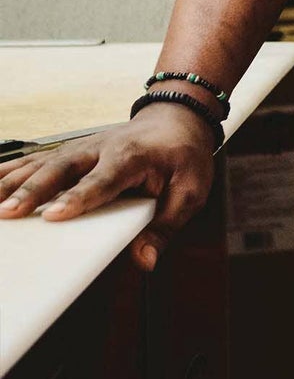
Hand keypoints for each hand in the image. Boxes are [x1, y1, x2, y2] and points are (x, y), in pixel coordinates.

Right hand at [0, 104, 216, 271]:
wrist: (177, 118)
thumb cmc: (184, 156)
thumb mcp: (191, 192)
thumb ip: (167, 226)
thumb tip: (145, 260)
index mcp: (133, 157)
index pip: (103, 180)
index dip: (79, 197)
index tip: (55, 216)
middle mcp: (102, 148)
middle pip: (63, 169)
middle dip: (34, 190)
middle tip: (7, 213)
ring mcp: (82, 147)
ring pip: (43, 162)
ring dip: (14, 182)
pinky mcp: (69, 151)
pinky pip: (36, 160)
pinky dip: (11, 171)